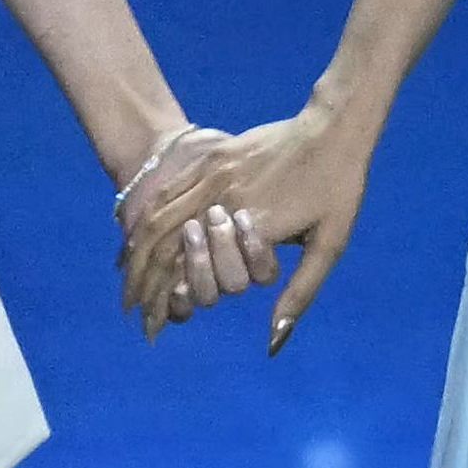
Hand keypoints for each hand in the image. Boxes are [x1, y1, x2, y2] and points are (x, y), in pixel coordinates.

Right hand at [119, 100, 373, 354]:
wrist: (336, 125)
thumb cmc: (339, 189)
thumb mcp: (330, 244)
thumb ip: (300, 292)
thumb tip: (274, 341)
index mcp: (251, 225)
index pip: (193, 270)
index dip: (166, 302)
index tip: (152, 329)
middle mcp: (225, 199)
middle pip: (165, 245)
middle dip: (143, 282)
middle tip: (130, 310)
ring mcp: (215, 173)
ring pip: (160, 217)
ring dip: (139, 252)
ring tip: (128, 281)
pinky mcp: (215, 157)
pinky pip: (171, 189)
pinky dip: (149, 217)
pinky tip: (139, 236)